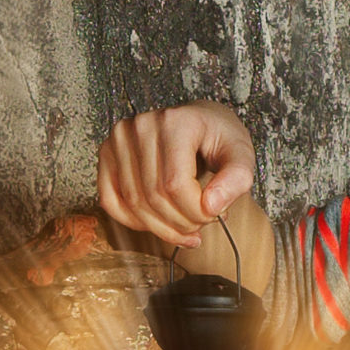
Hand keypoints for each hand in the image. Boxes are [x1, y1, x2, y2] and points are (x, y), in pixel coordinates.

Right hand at [97, 105, 255, 249]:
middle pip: (154, 197)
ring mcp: (120, 138)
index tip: (215, 215)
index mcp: (175, 122)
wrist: (200, 123)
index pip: (175, 185)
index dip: (196, 213)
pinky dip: (134, 222)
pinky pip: (110, 200)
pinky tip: (157, 224)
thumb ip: (236, 180)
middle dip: (182, 223)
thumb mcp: (241, 155)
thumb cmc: (219, 138)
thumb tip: (211, 207)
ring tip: (185, 223)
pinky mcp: (107, 153)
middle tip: (201, 222)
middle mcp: (141, 125)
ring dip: (161, 227)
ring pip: (134, 204)